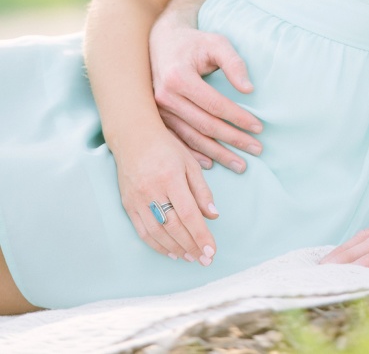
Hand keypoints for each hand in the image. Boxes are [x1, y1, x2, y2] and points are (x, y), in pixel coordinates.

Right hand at [116, 126, 218, 264]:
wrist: (133, 136)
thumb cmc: (165, 146)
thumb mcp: (189, 162)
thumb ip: (202, 190)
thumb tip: (213, 215)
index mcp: (171, 177)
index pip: (188, 214)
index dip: (200, 235)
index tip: (211, 251)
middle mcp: (152, 190)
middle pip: (174, 227)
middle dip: (191, 246)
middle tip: (205, 260)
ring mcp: (137, 199)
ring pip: (157, 233)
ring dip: (176, 249)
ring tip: (191, 258)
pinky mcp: (127, 205)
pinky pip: (142, 232)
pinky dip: (157, 245)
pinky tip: (171, 251)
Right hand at [150, 0, 261, 173]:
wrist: (160, 41)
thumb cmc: (193, 42)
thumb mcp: (216, 43)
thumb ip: (234, 63)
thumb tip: (249, 90)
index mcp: (179, 77)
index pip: (214, 105)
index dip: (238, 117)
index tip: (258, 127)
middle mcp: (165, 96)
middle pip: (205, 125)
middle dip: (233, 139)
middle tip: (256, 150)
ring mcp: (159, 110)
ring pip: (192, 137)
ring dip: (217, 153)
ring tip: (240, 164)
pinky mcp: (158, 117)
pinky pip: (177, 140)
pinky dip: (194, 154)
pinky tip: (211, 163)